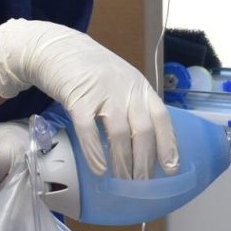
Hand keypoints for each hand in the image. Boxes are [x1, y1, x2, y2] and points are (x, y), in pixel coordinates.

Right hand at [0, 18, 177, 178]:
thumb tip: (145, 145)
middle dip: (145, 161)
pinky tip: (99, 169)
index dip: (168, 144)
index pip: (161, 118)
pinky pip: (89, 129)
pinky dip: (95, 152)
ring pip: (119, 133)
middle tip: (143, 183)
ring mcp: (102, 92)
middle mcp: (126, 89)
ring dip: (123, 162)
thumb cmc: (91, 71)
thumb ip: (133, 106)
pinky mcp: (77, 97)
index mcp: (140, 87)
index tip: (171, 168)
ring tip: (123, 181)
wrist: (58, 47)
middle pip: (142, 130)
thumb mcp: (121, 83)